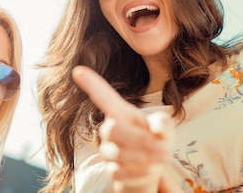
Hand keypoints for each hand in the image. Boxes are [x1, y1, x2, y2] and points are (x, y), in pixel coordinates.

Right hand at [72, 66, 175, 191]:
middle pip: (112, 128)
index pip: (103, 97)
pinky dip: (140, 171)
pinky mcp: (112, 170)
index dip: (91, 84)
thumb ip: (163, 123)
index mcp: (121, 113)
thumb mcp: (165, 127)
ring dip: (145, 157)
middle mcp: (109, 129)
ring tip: (162, 156)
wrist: (154, 167)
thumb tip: (157, 130)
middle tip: (163, 145)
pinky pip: (120, 171)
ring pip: (117, 152)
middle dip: (140, 138)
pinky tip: (150, 168)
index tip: (77, 70)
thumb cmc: (157, 139)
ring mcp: (108, 150)